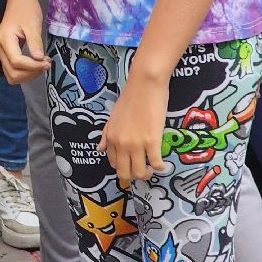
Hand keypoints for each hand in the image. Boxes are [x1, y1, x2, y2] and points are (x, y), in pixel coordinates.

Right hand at [0, 0, 50, 83]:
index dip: (33, 66)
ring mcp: (1, 52)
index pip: (17, 62)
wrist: (20, 1)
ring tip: (42, 65)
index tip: (47, 61)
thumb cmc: (26, 9)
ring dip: (28, 75)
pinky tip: (36, 64)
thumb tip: (39, 59)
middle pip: (13, 72)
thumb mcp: (33, 24)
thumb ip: (35, 42)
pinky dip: (25, 72)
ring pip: (12, 75)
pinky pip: (13, 70)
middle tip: (46, 64)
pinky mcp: (6, 54)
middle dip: (31, 73)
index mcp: (4, 40)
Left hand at [98, 71, 169, 186]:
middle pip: (125, 173)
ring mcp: (136, 144)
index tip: (131, 164)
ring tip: (152, 166)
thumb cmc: (130, 99)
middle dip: (134, 176)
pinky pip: (156, 164)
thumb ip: (106, 135)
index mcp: (111, 137)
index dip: (123, 167)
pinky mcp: (152, 141)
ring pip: (139, 172)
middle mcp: (121, 143)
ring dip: (147, 174)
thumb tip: (99, 150)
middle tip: (142, 169)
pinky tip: (162, 163)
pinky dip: (160, 167)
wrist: (144, 86)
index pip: (113, 163)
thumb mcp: (112, 118)